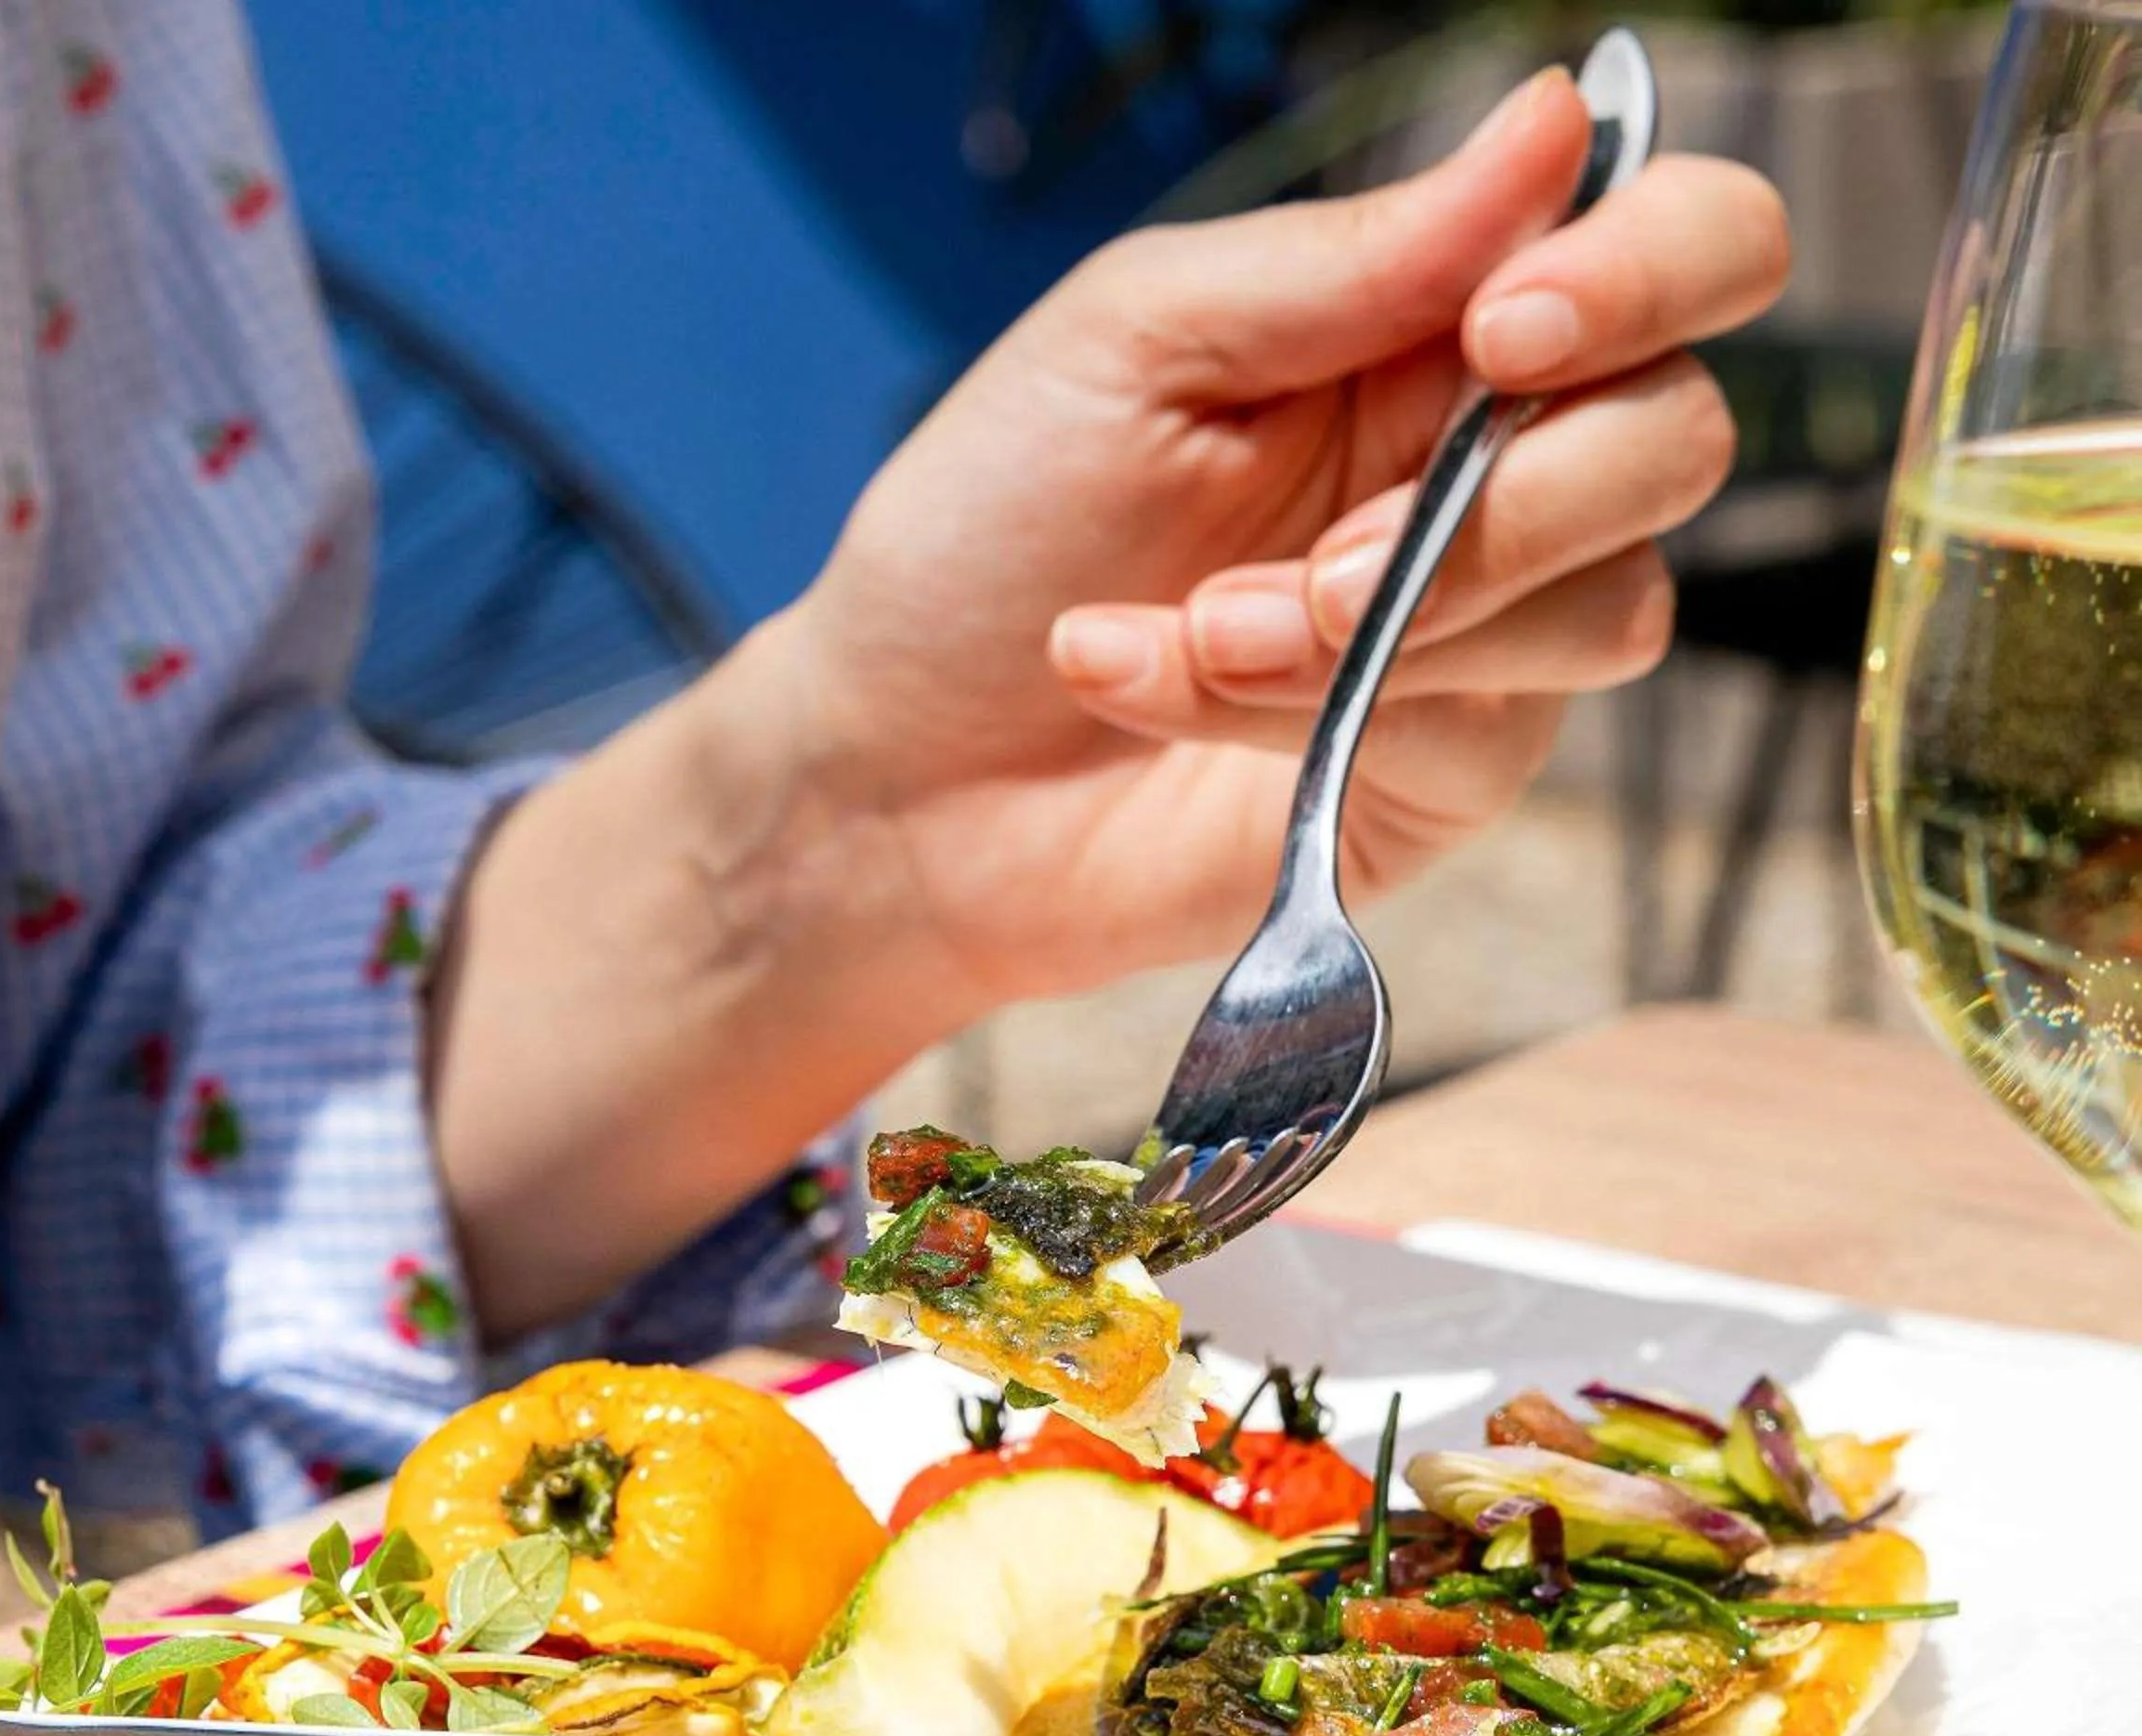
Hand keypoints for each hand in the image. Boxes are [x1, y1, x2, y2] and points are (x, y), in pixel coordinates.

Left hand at [430, 66, 1786, 1331]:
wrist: (898, 763)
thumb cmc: (991, 529)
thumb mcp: (1134, 344)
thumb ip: (1347, 258)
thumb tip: (1559, 121)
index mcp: (1429, 323)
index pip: (1677, 249)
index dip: (1649, 270)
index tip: (1504, 328)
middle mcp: (1486, 466)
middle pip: (1679, 436)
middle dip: (1513, 501)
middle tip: (1327, 555)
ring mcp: (1483, 632)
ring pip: (1610, 604)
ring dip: (1384, 622)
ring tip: (1197, 630)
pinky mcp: (1445, 771)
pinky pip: (1485, 730)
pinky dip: (1307, 708)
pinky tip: (1165, 685)